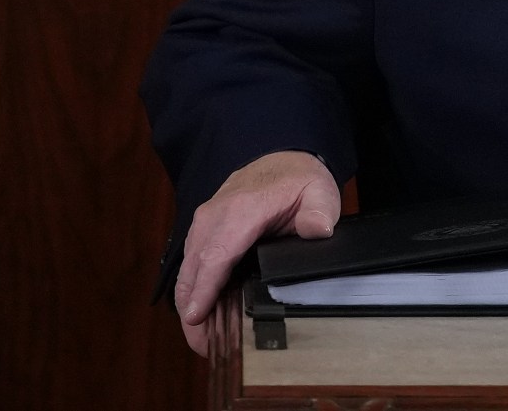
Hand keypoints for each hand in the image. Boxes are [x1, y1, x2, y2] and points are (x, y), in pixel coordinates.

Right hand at [172, 150, 340, 355]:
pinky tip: (202, 315)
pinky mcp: (201, 231)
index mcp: (242, 209)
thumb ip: (319, 211)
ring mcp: (204, 223)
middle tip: (205, 347)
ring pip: (188, 269)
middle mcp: (214, 215)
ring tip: (203, 340)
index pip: (218, 253)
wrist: (283, 160)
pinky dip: (193, 290)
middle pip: (195, 268)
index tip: (197, 317)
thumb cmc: (300, 179)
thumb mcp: (319, 191)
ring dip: (190, 303)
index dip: (206, 287)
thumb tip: (318, 230)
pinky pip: (192, 264)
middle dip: (193, 309)